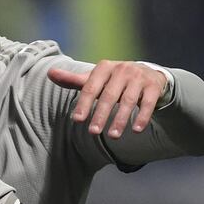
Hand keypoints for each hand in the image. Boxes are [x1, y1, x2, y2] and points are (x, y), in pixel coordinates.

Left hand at [48, 60, 166, 137]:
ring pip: (128, 101)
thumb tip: (49, 73)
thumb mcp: (95, 79)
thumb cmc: (114, 80)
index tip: (76, 120)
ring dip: (120, 119)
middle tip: (93, 132)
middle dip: (100, 115)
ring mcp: (139, 76)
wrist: (147, 74)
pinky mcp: (154, 85)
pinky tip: (136, 130)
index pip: (90, 88)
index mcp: (104, 67)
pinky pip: (148, 103)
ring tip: (113, 136)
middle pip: (108, 96)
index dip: (83, 104)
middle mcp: (121, 69)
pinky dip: (142, 117)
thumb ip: (73, 80)